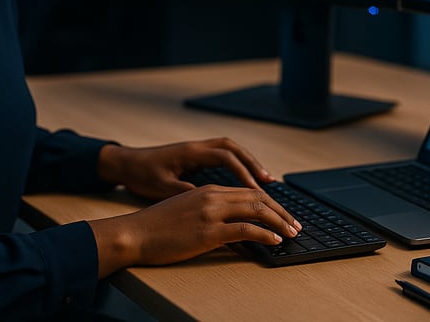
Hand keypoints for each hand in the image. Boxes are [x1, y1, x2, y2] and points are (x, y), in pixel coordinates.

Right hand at [89, 183, 301, 276]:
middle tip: (296, 224)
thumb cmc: (155, 227)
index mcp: (207, 190)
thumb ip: (207, 211)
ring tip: (292, 233)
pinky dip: (265, 234)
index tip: (282, 214)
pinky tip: (275, 240)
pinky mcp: (208, 232)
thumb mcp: (184, 210)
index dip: (269, 203)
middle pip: (257, 198)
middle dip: (281, 211)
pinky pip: (245, 230)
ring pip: (256, 211)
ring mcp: (211, 213)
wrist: (133, 233)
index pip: (247, 192)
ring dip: (279, 222)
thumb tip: (230, 226)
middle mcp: (212, 196)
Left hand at [97, 137, 275, 200]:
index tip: (257, 189)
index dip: (243, 172)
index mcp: (190, 152)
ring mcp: (197, 149)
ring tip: (265, 181)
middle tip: (270, 182)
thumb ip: (186, 192)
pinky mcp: (196, 156)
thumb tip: (211, 205)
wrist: (125, 163)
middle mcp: (197, 147)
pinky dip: (238, 165)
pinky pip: (223, 156)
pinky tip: (245, 180)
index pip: (225, 157)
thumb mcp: (161, 187)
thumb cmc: (141, 175)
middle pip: (234, 149)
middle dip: (254, 164)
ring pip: (231, 150)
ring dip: (249, 163)